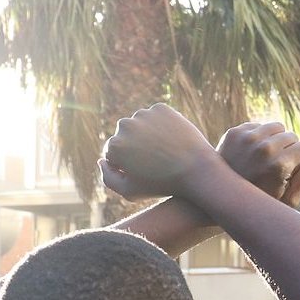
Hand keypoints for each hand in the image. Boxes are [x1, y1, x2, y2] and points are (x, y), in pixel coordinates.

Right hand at [100, 105, 216, 200]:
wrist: (198, 170)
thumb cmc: (163, 184)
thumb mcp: (130, 192)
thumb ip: (108, 178)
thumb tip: (101, 160)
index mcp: (114, 146)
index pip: (113, 153)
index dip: (128, 163)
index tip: (145, 170)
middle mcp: (125, 126)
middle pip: (124, 135)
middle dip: (135, 145)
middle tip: (155, 159)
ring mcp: (144, 114)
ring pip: (139, 124)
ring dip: (147, 132)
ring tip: (164, 149)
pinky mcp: (162, 108)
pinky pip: (156, 116)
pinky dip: (161, 124)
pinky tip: (171, 138)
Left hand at [217, 122, 299, 204]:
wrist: (220, 196)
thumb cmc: (260, 200)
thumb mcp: (290, 198)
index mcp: (279, 166)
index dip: (298, 161)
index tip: (285, 174)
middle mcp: (263, 148)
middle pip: (292, 136)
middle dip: (288, 149)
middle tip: (273, 167)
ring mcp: (246, 138)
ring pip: (277, 126)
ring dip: (276, 139)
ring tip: (265, 158)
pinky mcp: (235, 132)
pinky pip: (259, 125)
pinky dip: (259, 137)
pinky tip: (251, 153)